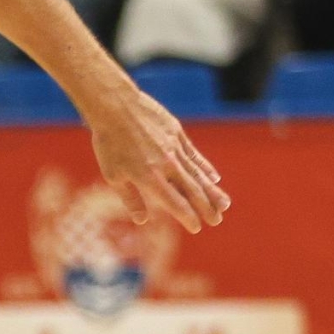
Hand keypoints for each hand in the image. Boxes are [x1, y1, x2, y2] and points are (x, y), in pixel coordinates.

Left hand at [87, 87, 229, 233]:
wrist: (115, 106)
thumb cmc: (109, 143)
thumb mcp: (113, 175)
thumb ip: (131, 198)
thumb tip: (142, 220)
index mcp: (150, 178)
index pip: (176, 203)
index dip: (188, 217)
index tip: (197, 228)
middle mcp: (167, 165)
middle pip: (192, 191)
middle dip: (206, 208)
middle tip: (216, 221)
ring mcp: (175, 148)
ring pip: (198, 174)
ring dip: (212, 191)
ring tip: (224, 205)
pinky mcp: (178, 134)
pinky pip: (194, 155)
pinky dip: (205, 168)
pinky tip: (214, 178)